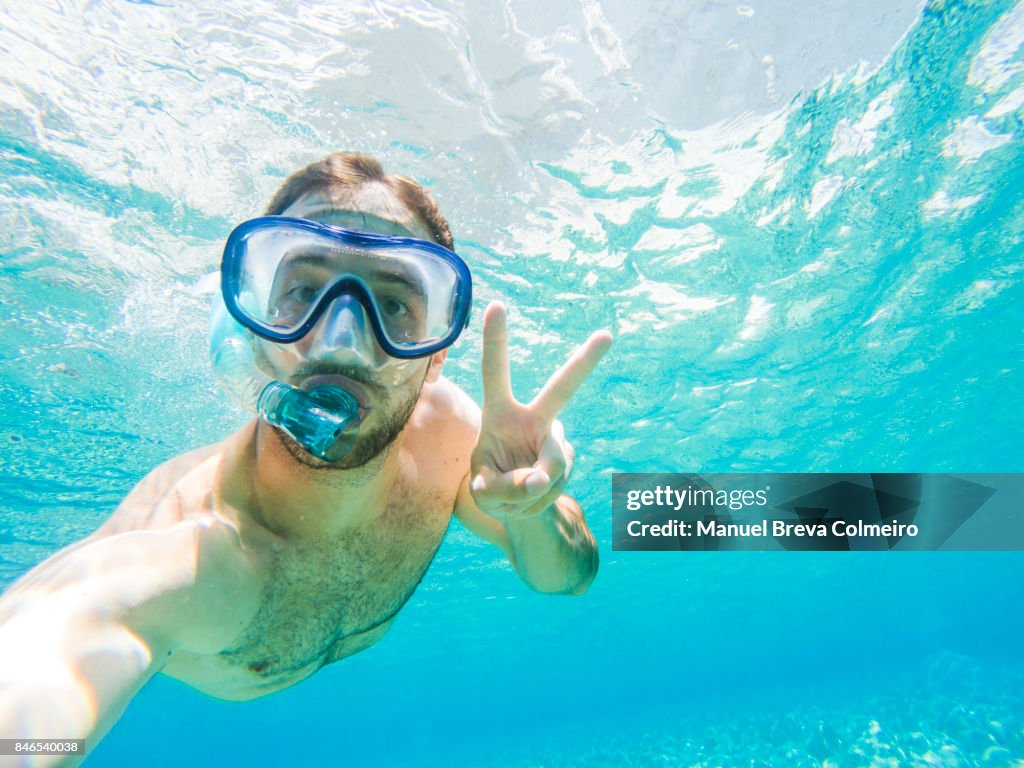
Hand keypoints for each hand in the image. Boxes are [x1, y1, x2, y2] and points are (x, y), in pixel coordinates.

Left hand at [470, 302, 611, 520]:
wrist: (519, 505)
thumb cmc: (492, 485)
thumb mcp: (484, 491)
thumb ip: (503, 486)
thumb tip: (539, 480)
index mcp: (500, 413)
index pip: (496, 372)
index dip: (495, 341)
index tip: (496, 304)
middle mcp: (533, 420)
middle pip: (561, 390)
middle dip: (583, 362)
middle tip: (606, 335)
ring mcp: (556, 442)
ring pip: (546, 468)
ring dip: (521, 495)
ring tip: (512, 497)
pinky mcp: (569, 464)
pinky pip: (551, 489)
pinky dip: (533, 506)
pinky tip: (529, 501)